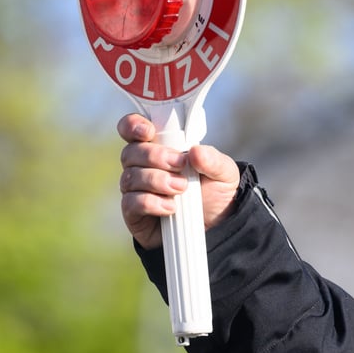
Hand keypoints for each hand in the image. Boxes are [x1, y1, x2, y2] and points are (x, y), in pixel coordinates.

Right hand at [117, 114, 240, 249]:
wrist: (215, 226)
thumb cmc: (213, 192)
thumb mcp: (223, 173)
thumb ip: (212, 160)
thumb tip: (195, 151)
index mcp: (157, 146)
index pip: (132, 128)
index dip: (133, 126)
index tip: (148, 132)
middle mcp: (140, 165)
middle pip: (130, 152)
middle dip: (155, 156)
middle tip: (180, 165)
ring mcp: (134, 189)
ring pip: (130, 177)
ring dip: (157, 180)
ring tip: (181, 188)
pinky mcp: (133, 212)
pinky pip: (131, 203)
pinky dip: (150, 203)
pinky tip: (170, 207)